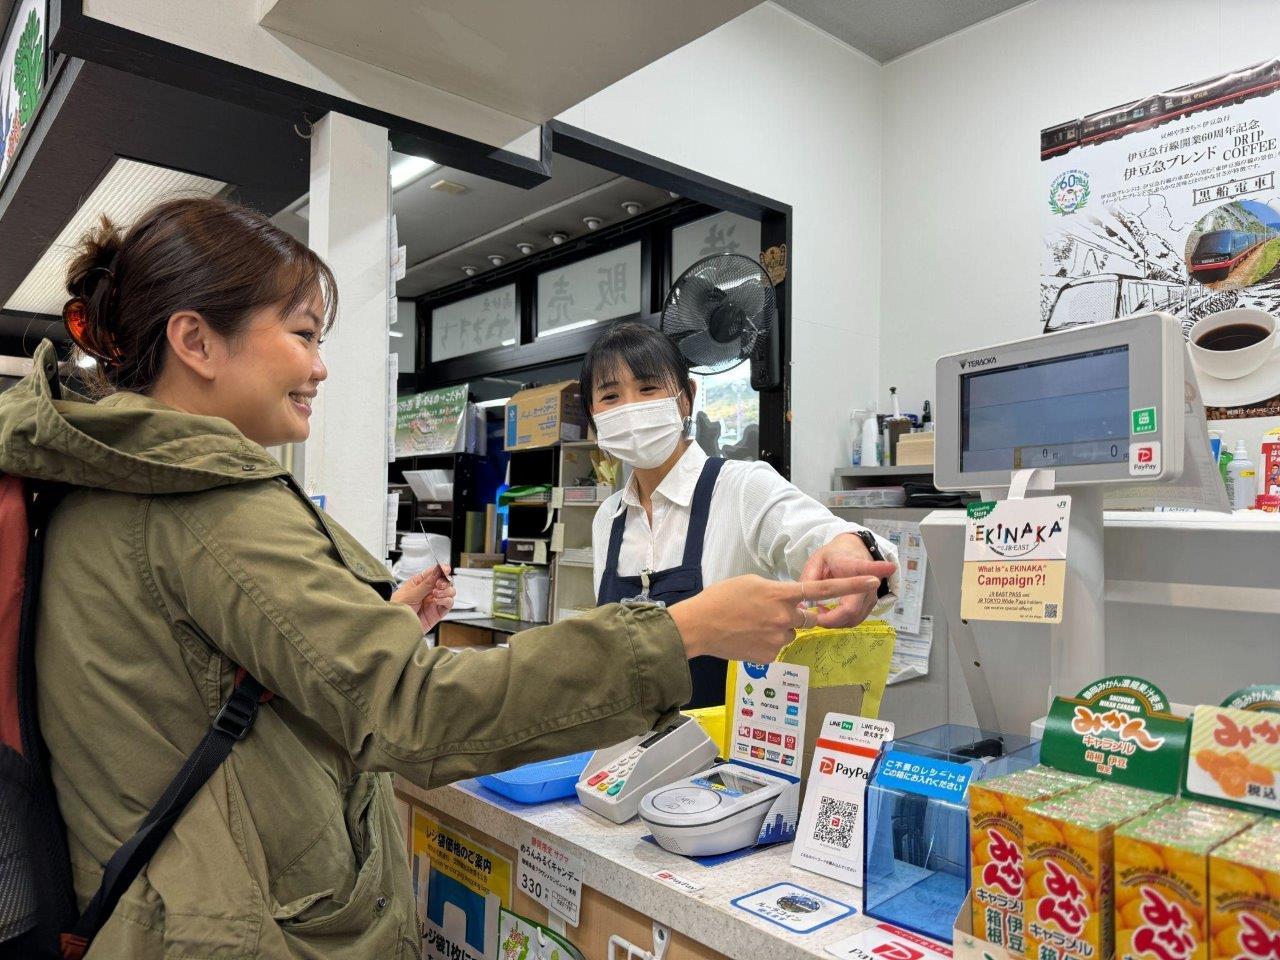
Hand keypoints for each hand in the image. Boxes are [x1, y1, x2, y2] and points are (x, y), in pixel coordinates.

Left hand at [391, 565, 454, 631]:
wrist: (397, 629)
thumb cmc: (397, 611)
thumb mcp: (410, 594)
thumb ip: (426, 584)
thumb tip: (436, 571)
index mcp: (419, 583)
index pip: (434, 572)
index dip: (441, 569)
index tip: (445, 570)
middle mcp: (428, 591)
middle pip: (445, 581)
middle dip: (444, 581)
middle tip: (439, 585)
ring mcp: (434, 601)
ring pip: (449, 591)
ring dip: (446, 591)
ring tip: (436, 595)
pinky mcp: (438, 612)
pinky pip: (448, 603)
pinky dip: (446, 600)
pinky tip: (437, 601)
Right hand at [668, 573, 882, 663]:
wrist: (699, 626)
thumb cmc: (721, 599)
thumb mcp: (751, 583)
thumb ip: (776, 591)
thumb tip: (788, 601)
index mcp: (781, 594)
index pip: (824, 590)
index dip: (852, 585)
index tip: (874, 581)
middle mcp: (785, 617)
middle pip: (807, 617)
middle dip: (796, 615)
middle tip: (768, 612)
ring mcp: (778, 639)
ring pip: (790, 634)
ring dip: (778, 630)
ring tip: (750, 625)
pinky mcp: (770, 656)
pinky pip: (776, 648)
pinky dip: (765, 643)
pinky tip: (746, 638)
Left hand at [800, 533, 896, 628]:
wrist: (852, 554)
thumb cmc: (833, 557)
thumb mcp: (816, 560)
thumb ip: (808, 579)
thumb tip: (801, 605)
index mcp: (853, 564)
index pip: (866, 567)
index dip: (876, 568)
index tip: (889, 567)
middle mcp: (868, 582)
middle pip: (852, 610)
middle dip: (830, 620)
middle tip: (814, 614)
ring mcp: (872, 595)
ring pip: (854, 619)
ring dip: (835, 622)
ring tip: (820, 610)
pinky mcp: (871, 604)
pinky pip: (856, 619)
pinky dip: (841, 621)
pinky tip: (829, 611)